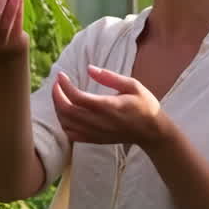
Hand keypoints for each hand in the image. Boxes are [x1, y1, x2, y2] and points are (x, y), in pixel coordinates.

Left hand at [52, 65, 173, 148]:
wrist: (152, 132)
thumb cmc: (144, 105)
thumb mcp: (132, 85)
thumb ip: (110, 77)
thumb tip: (89, 68)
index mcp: (108, 106)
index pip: (77, 97)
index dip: (64, 85)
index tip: (61, 75)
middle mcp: (99, 122)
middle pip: (67, 110)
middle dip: (56, 95)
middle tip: (57, 84)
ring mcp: (96, 133)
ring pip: (66, 123)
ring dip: (58, 108)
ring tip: (60, 95)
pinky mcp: (95, 140)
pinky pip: (71, 134)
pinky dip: (64, 123)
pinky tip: (66, 113)